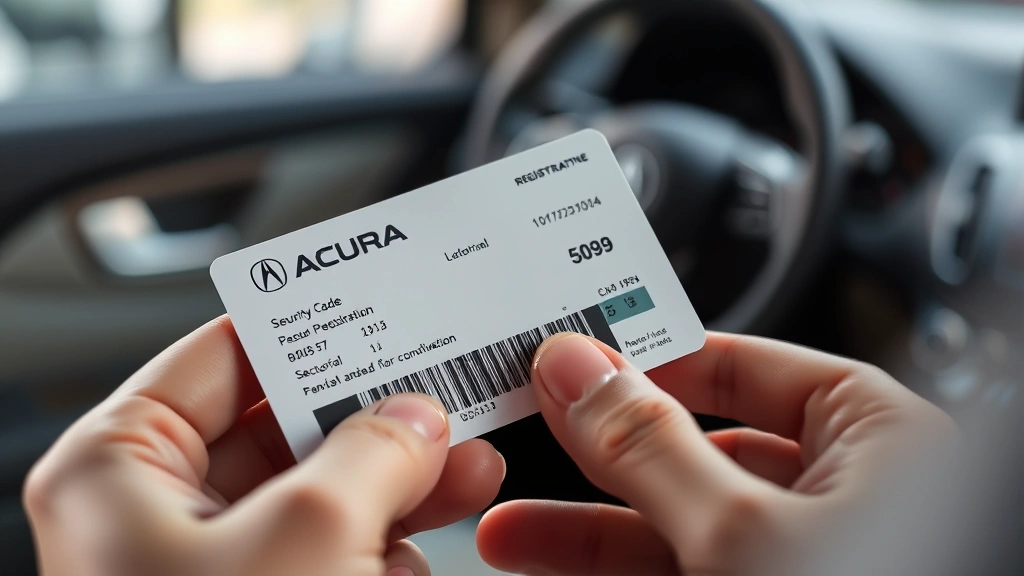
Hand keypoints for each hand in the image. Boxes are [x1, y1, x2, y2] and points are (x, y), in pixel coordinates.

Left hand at [24, 317, 503, 575]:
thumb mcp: (312, 534)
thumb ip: (375, 452)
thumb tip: (416, 415)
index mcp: (121, 469)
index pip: (224, 356)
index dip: (310, 329)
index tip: (384, 310)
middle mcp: (155, 513)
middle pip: (282, 426)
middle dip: (373, 418)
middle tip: (442, 393)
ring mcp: (208, 569)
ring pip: (317, 491)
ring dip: (395, 484)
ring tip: (467, 470)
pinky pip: (327, 553)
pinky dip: (382, 550)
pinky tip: (422, 559)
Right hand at [477, 332, 956, 574]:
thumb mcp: (742, 528)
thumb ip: (650, 443)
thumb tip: (579, 371)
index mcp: (874, 442)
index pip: (748, 367)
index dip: (656, 359)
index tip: (575, 362)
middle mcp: (840, 501)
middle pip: (694, 450)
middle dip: (599, 454)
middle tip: (526, 437)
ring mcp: (797, 565)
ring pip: (673, 527)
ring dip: (586, 530)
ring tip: (508, 533)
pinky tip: (554, 573)